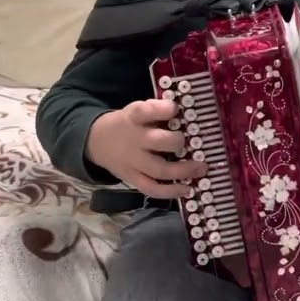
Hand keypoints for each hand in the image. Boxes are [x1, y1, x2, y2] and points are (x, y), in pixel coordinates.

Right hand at [86, 98, 207, 198]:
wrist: (97, 141)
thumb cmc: (128, 124)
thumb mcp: (137, 110)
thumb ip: (156, 110)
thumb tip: (184, 113)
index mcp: (133, 117)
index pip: (145, 111)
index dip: (163, 109)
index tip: (176, 108)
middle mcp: (133, 140)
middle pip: (157, 142)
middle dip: (177, 142)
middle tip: (192, 142)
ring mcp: (132, 162)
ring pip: (159, 170)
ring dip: (183, 170)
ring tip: (201, 168)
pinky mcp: (132, 179)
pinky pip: (152, 189)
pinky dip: (170, 192)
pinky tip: (188, 189)